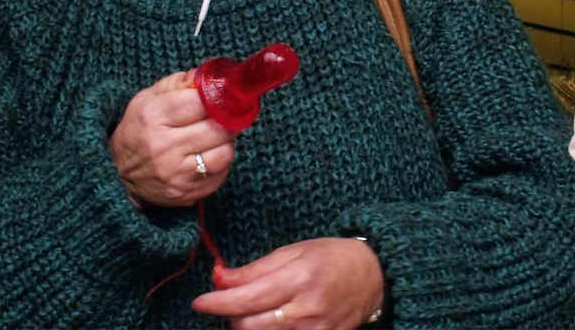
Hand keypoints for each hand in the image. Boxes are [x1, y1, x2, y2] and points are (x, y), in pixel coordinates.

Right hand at [111, 71, 234, 207]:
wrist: (116, 173)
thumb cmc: (137, 130)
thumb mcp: (147, 99)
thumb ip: (178, 83)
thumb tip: (209, 76)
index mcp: (154, 116)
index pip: (202, 102)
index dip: (219, 97)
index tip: (224, 96)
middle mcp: (163, 146)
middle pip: (218, 128)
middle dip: (227, 120)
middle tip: (226, 116)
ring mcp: (175, 173)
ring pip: (224, 153)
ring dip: (225, 143)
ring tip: (215, 137)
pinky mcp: (185, 193)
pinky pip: (220, 175)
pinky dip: (219, 164)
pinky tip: (206, 157)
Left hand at [192, 237, 384, 329]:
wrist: (374, 276)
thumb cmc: (332, 258)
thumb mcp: (293, 252)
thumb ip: (255, 269)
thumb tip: (219, 278)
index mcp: (298, 278)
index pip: (246, 298)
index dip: (217, 303)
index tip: (200, 302)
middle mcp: (306, 309)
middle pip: (248, 327)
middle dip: (231, 316)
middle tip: (233, 303)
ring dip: (248, 327)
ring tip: (255, 312)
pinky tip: (270, 323)